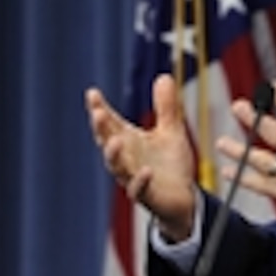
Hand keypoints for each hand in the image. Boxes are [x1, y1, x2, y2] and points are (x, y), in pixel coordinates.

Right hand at [85, 74, 195, 241]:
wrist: (183, 199)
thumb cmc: (171, 166)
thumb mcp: (171, 131)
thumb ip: (166, 107)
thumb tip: (164, 76)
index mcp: (129, 141)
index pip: (109, 123)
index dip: (99, 109)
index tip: (92, 94)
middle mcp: (126, 159)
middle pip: (107, 142)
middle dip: (101, 129)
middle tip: (98, 113)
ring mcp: (133, 178)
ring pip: (117, 167)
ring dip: (114, 154)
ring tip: (116, 141)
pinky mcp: (148, 195)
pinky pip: (139, 190)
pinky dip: (141, 180)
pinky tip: (146, 171)